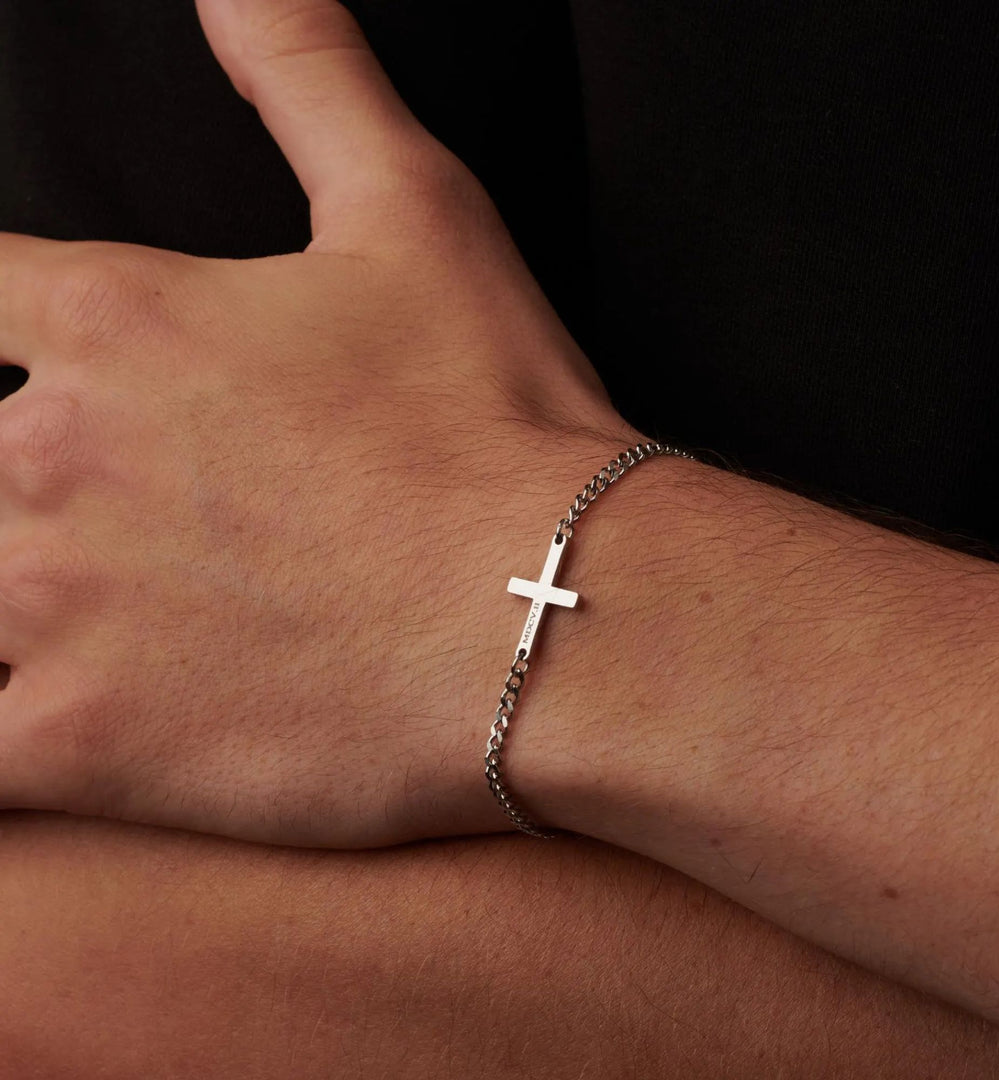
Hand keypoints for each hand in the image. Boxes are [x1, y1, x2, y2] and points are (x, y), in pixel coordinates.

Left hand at [0, 0, 630, 844]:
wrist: (562, 613)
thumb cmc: (500, 424)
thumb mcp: (415, 212)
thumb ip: (308, 74)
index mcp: (121, 329)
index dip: (3, 317)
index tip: (40, 364)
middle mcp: (54, 460)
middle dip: (20, 479)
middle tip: (101, 510)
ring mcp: (58, 610)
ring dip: (7, 595)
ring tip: (75, 605)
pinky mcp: (89, 743)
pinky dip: (1, 748)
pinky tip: (53, 731)